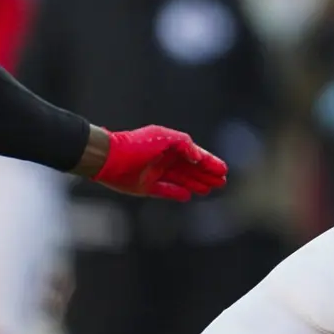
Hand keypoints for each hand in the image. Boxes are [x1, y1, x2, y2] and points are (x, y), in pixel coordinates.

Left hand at [93, 125, 228, 200]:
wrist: (110, 159)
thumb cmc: (136, 145)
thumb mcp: (163, 137)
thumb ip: (184, 144)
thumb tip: (198, 156)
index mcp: (170, 146)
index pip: (195, 155)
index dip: (209, 162)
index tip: (223, 169)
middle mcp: (164, 159)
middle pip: (191, 168)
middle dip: (207, 174)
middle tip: (222, 181)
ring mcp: (156, 173)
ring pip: (182, 179)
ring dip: (196, 183)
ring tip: (210, 189)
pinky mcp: (147, 186)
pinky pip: (166, 190)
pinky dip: (177, 193)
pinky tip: (188, 196)